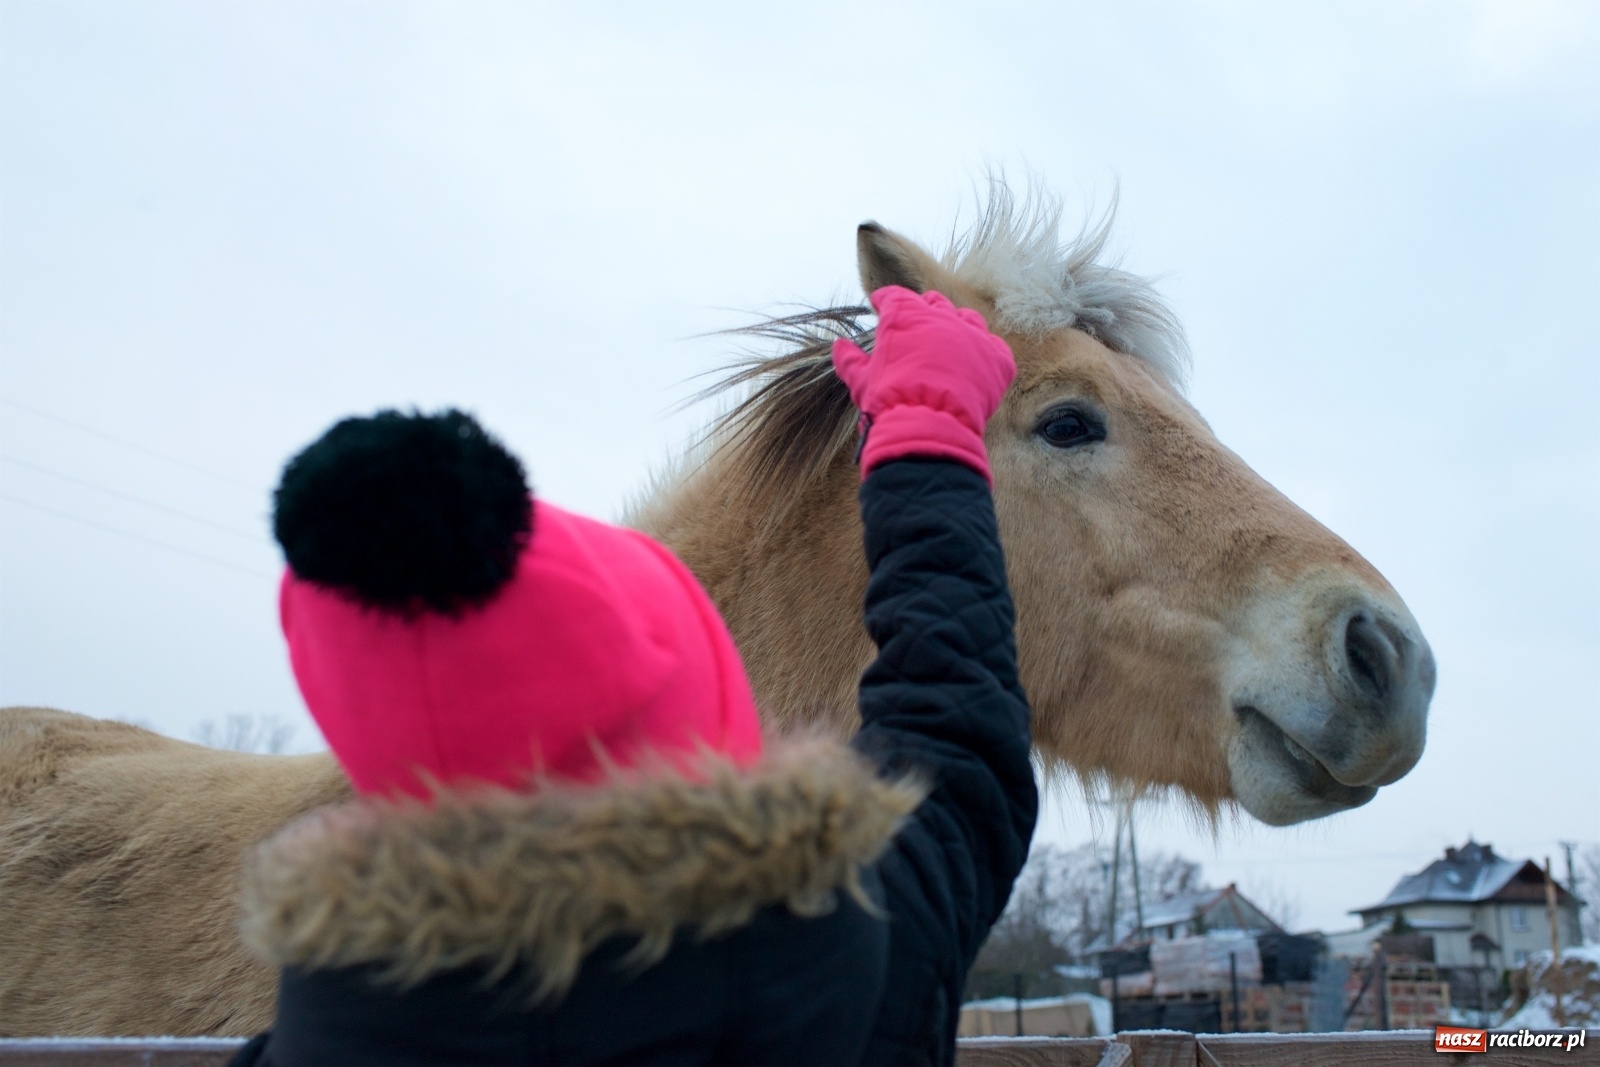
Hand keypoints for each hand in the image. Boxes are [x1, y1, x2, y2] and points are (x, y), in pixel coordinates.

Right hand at [831, 286, 1015, 482]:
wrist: (929, 428)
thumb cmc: (889, 402)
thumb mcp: (862, 382)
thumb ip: (850, 361)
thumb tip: (838, 346)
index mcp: (905, 316)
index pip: (894, 296)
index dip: (886, 301)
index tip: (881, 307)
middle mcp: (941, 317)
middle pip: (934, 302)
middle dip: (923, 310)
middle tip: (916, 327)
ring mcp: (972, 336)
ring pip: (967, 319)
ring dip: (957, 326)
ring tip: (949, 344)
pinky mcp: (996, 359)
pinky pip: (994, 347)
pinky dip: (984, 353)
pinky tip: (974, 366)